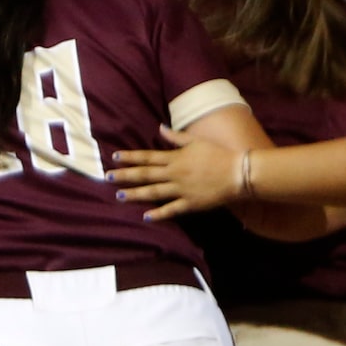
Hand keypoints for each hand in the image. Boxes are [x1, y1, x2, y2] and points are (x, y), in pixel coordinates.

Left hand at [108, 128, 241, 219]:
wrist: (238, 172)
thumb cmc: (218, 154)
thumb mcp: (196, 141)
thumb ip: (176, 137)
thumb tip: (159, 128)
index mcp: (175, 158)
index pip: (148, 157)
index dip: (130, 157)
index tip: (115, 157)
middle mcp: (175, 174)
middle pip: (146, 174)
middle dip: (125, 175)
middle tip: (107, 177)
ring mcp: (181, 190)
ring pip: (154, 192)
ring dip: (135, 194)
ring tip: (119, 195)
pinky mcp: (190, 203)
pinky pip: (172, 209)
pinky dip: (159, 214)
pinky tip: (146, 217)